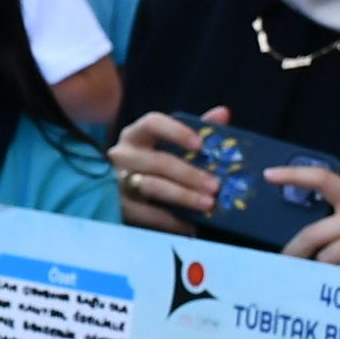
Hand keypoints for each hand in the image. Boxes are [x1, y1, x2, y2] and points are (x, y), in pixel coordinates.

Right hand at [111, 107, 226, 232]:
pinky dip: (171, 221)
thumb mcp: (169, 145)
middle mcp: (122, 155)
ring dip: (183, 196)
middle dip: (190, 174)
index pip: (152, 123)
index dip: (176, 132)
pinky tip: (191, 226)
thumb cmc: (152, 164)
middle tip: (215, 186)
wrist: (118, 194)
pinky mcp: (117, 206)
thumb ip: (196, 128)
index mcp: (135, 135)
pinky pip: (147, 214)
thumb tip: (223, 112)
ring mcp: (115, 181)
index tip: (200, 145)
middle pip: (158, 161)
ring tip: (208, 205)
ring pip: (152, 186)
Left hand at [272, 167, 339, 286]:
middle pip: (312, 234)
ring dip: (327, 275)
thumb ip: (335, 229)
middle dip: (295, 254)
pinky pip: (338, 275)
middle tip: (284, 266)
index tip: (269, 175)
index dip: (295, 175)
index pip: (323, 178)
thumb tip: (294, 251)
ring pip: (324, 260)